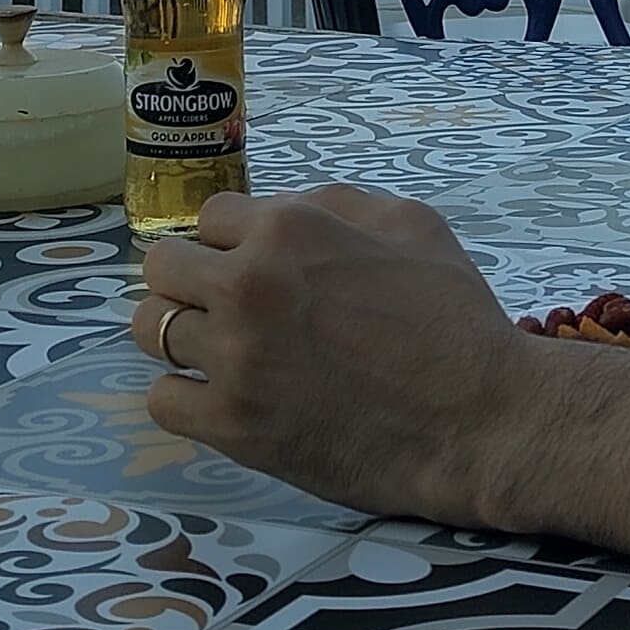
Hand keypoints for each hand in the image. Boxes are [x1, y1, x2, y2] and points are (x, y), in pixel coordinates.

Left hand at [131, 183, 550, 526]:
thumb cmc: (454, 318)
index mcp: (286, 228)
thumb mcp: (409, 222)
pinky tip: (219, 398)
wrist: (480, 420)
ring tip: (215, 351)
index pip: (209, 217)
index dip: (233, 242)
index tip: (255, 268)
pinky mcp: (233, 425)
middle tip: (225, 308)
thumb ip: (332, 204)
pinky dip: (184, 397)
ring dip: (178, 335)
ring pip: (150, 329)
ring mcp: (235, 358)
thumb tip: (279, 210)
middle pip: (161, 267)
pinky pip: (162, 400)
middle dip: (190, 280)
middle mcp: (247, 285)